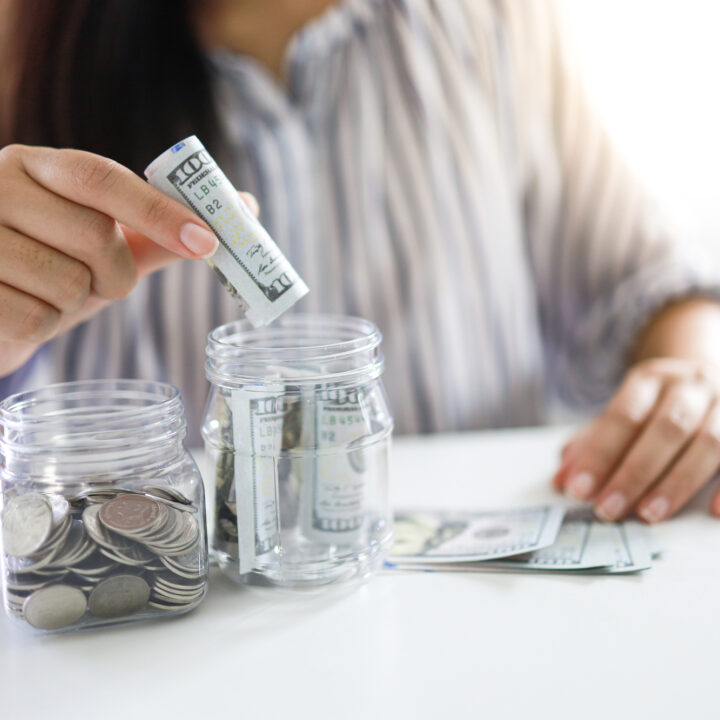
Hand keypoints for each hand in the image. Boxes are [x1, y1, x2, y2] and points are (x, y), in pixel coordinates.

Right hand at [0, 144, 256, 376]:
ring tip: (48, 292)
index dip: (160, 212)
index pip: (102, 178)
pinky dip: (44, 326)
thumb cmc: (51, 267)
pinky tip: (21, 311)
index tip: (208, 243)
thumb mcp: (103, 243)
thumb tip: (245, 207)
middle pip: (98, 238)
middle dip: (116, 275)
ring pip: (70, 285)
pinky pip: (37, 320)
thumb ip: (164, 228)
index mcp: (33, 165)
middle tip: (98, 280)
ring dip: (77, 302)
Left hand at [552, 357, 719, 522]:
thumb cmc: (657, 407)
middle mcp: (693, 386)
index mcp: (652, 379)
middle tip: (607, 509)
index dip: (600, 455)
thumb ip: (592, 445)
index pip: (623, 416)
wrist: (709, 377)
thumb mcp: (621, 416)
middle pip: (666, 428)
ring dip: (677, 482)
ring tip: (648, 515)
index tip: (578, 490)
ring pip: (709, 443)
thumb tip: (561, 480)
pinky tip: (713, 512)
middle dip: (634, 472)